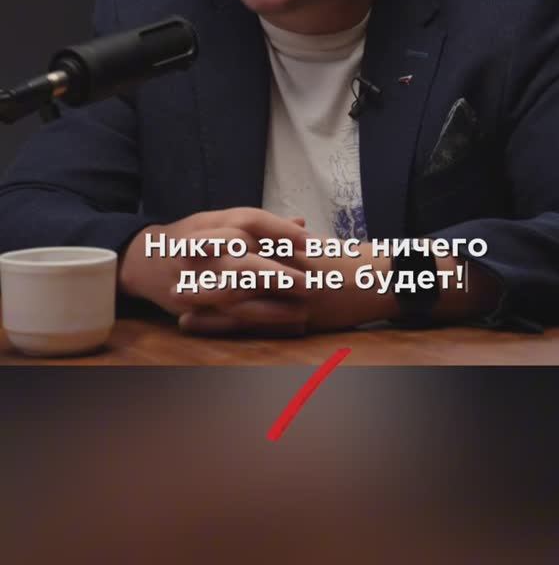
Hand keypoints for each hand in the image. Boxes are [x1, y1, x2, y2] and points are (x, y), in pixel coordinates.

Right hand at [118, 207, 308, 320]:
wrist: (143, 260)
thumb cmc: (192, 236)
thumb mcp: (221, 222)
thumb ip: (262, 225)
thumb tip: (302, 221)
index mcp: (212, 224)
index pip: (249, 221)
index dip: (281, 230)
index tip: (310, 241)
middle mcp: (202, 251)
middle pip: (242, 258)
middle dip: (277, 271)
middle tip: (309, 281)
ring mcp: (195, 280)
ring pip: (234, 293)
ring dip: (269, 304)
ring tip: (301, 310)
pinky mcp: (194, 306)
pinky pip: (226, 318)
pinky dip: (253, 322)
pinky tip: (278, 325)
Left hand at [180, 241, 400, 336]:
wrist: (382, 279)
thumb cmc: (348, 261)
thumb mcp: (313, 247)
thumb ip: (284, 242)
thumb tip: (257, 237)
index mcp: (287, 247)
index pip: (242, 244)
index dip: (210, 248)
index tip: (184, 249)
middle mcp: (286, 267)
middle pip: (233, 269)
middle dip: (200, 275)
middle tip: (169, 278)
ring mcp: (292, 294)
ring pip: (240, 299)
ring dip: (207, 304)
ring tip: (177, 308)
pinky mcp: (300, 318)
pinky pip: (259, 325)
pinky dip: (229, 328)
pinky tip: (207, 330)